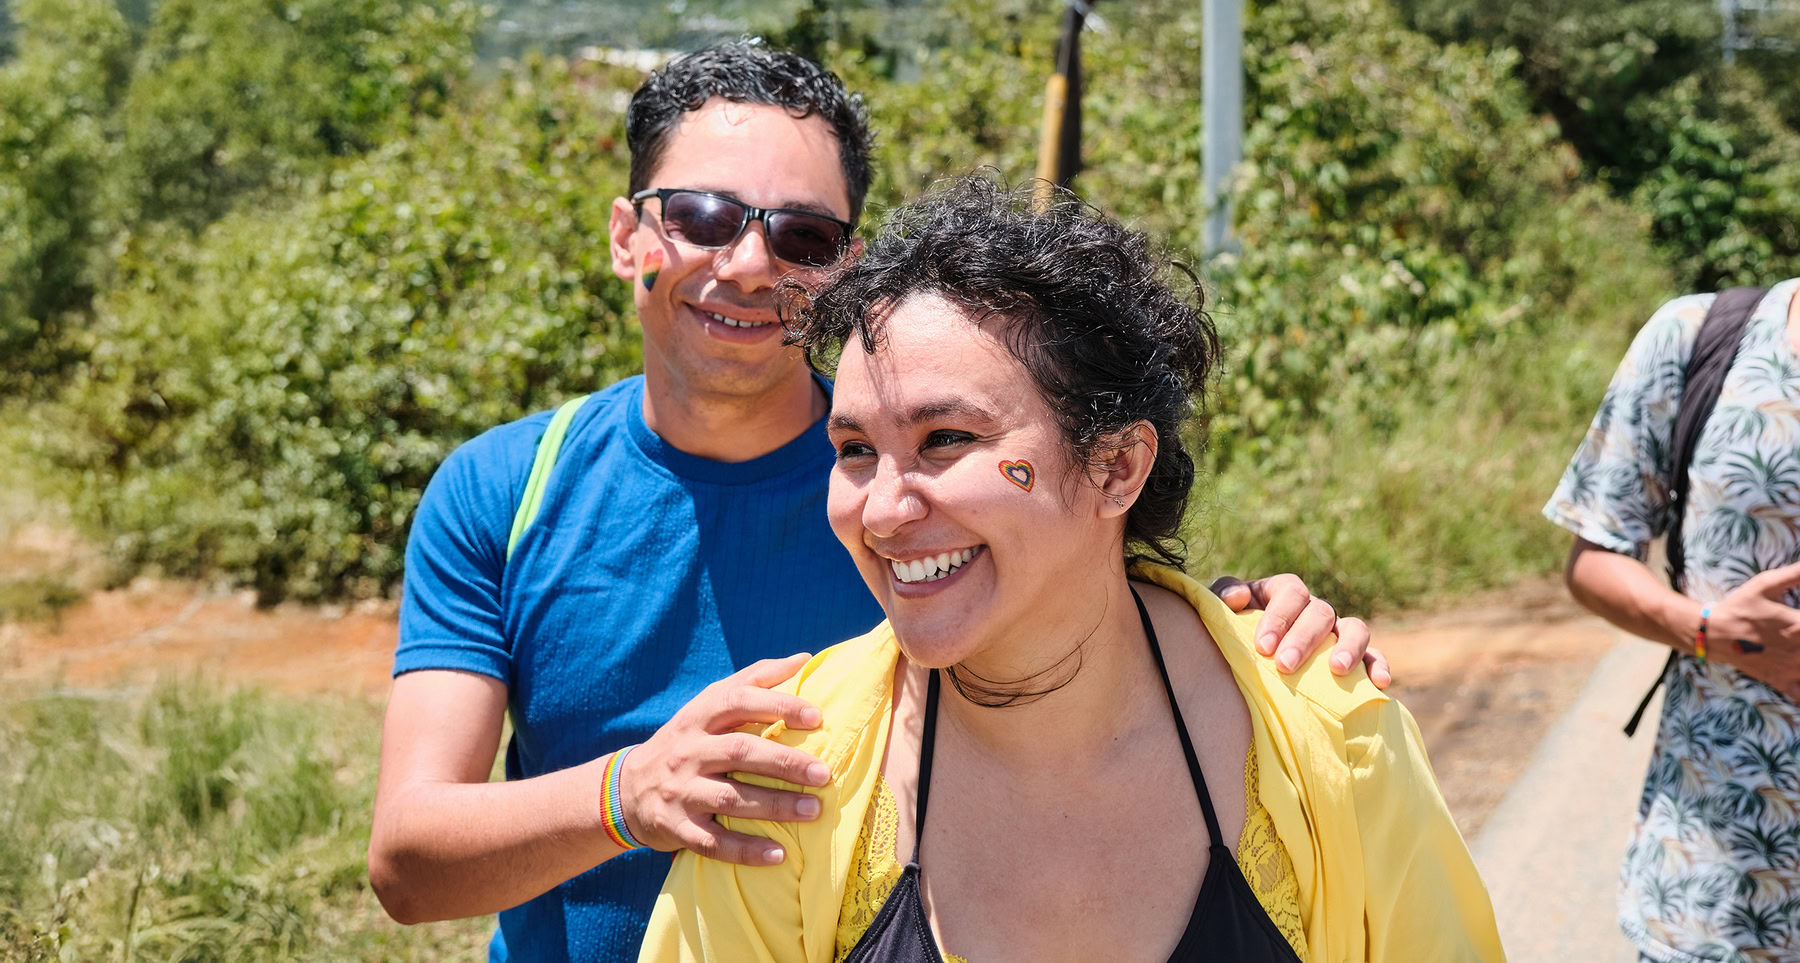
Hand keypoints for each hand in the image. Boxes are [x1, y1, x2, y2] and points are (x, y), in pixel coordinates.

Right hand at [619, 653, 830, 865]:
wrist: (626, 789)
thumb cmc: (686, 741)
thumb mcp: (708, 705)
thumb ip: (754, 679)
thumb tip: (803, 659)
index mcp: (698, 717)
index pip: (738, 702)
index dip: (777, 705)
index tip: (816, 716)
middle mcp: (688, 752)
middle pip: (739, 752)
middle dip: (784, 762)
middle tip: (824, 773)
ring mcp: (680, 792)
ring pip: (729, 799)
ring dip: (774, 806)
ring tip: (814, 810)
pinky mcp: (677, 828)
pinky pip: (714, 842)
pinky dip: (746, 850)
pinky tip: (778, 855)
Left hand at [1212, 573, 1389, 688]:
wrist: (1240, 658)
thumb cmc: (1232, 631)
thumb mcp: (1221, 611)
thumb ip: (1223, 597)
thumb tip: (1239, 599)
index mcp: (1284, 592)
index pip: (1290, 592)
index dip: (1279, 616)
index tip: (1263, 646)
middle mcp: (1314, 609)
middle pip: (1320, 612)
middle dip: (1304, 639)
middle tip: (1285, 665)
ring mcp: (1337, 632)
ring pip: (1355, 628)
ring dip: (1349, 647)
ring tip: (1337, 670)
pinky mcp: (1354, 657)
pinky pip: (1374, 656)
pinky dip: (1379, 665)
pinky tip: (1378, 683)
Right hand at [1703, 561, 1799, 695]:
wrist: (1711, 633)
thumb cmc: (1740, 606)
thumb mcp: (1765, 584)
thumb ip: (1795, 573)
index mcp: (1798, 626)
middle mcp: (1798, 650)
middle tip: (1797, 636)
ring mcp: (1791, 669)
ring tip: (1798, 653)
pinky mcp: (1782, 681)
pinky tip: (1798, 674)